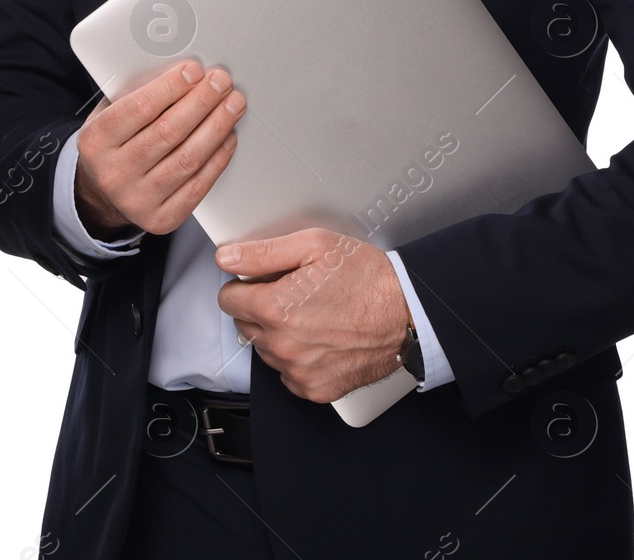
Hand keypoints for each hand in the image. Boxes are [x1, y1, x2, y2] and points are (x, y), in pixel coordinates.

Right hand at [73, 60, 245, 236]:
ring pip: (187, 159)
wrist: (103, 193)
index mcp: (96, 142)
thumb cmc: (115, 142)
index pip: (139, 108)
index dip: (172, 86)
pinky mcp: (161, 219)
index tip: (194, 70)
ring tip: (233, 104)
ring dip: (217, 126)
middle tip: (221, 82)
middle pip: (169, 132)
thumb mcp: (110, 113)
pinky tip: (228, 137)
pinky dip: (218, 158)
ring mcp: (137, 200)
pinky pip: (197, 186)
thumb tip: (184, 72)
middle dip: (202, 101)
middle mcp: (113, 174)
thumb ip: (138, 92)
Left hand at [216, 228, 410, 402]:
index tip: (260, 281)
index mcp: (276, 308)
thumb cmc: (367, 278)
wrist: (407, 313)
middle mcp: (283, 345)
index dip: (244, 285)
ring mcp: (298, 371)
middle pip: (244, 326)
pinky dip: (298, 358)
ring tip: (312, 315)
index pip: (229, 300)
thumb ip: (264, 252)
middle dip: (260, 308)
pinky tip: (320, 339)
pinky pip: (288, 374)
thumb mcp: (315, 245)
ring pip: (266, 351)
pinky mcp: (314, 389)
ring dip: (278, 334)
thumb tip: (227, 258)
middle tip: (293, 294)